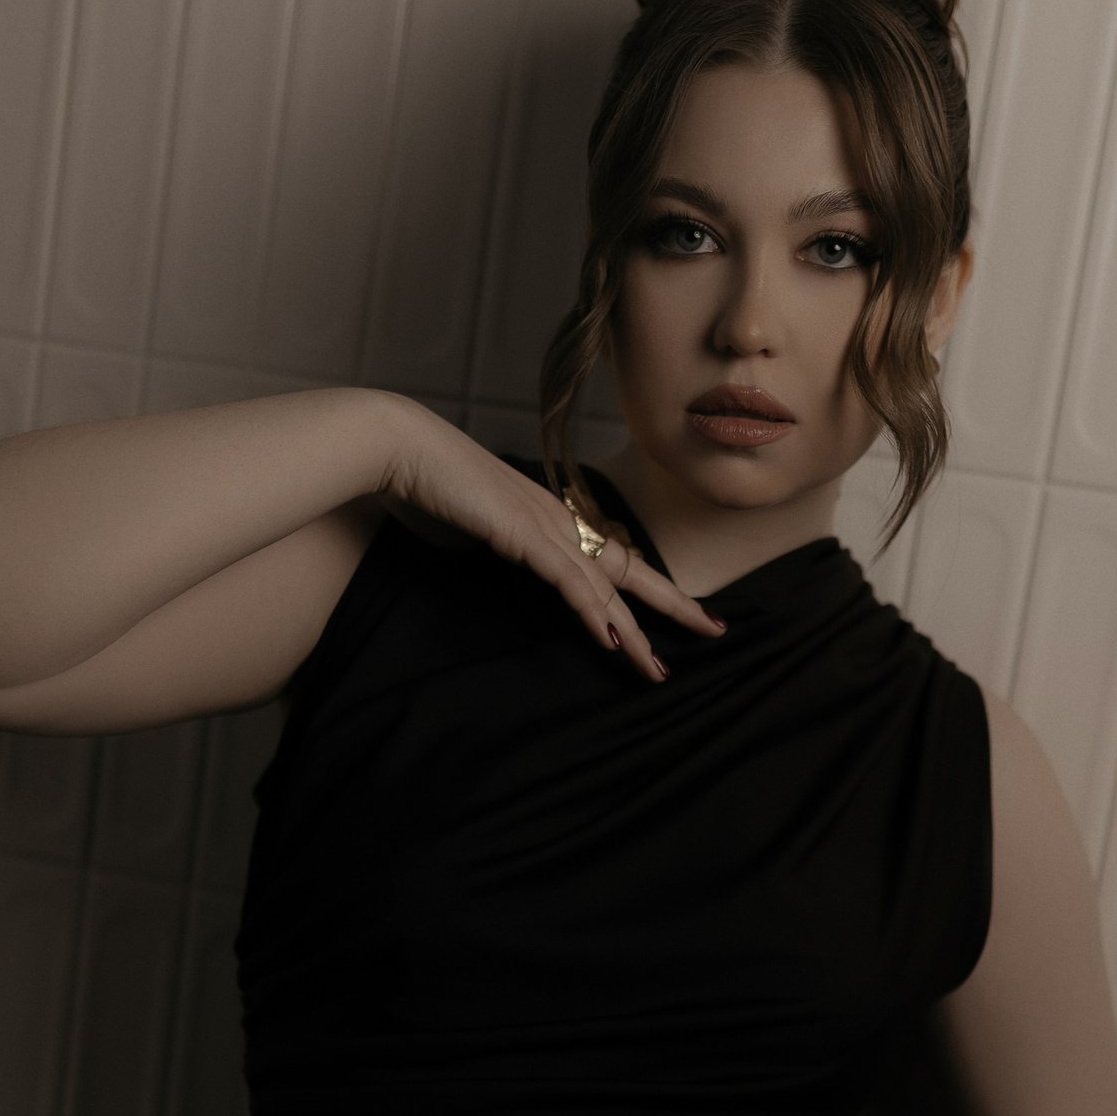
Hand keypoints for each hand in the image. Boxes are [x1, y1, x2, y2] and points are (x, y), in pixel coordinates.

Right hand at [380, 405, 724, 681]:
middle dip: (674, 605)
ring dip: (634, 632)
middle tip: (715, 631)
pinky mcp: (522, 533)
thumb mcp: (479, 529)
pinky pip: (568, 580)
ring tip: (657, 668)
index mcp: (554, 519)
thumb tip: (512, 564)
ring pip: (604, 588)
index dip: (651, 589)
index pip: (614, 560)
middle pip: (629, 572)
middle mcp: (560, 520)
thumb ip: (504, 549)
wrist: (401, 447)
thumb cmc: (431, 486)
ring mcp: (544, 525)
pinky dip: (591, 611)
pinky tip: (611, 640)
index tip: (683, 611)